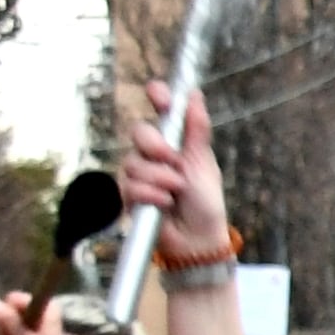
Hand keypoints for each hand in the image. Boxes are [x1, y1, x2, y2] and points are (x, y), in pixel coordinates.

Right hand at [112, 82, 231, 258]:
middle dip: (154, 145)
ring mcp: (139, 174)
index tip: (160, 96)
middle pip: (138, 132)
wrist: (198, 239)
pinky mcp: (129, 195)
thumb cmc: (205, 202)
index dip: (157, 96)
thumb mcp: (203, 164)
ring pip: (133, 162)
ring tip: (177, 192)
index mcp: (175, 142)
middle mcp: (153, 154)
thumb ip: (197, 131)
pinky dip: (151, 195)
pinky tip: (165, 204)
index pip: (161, 110)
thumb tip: (194, 95)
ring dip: (159, 179)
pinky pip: (130, 186)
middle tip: (172, 159)